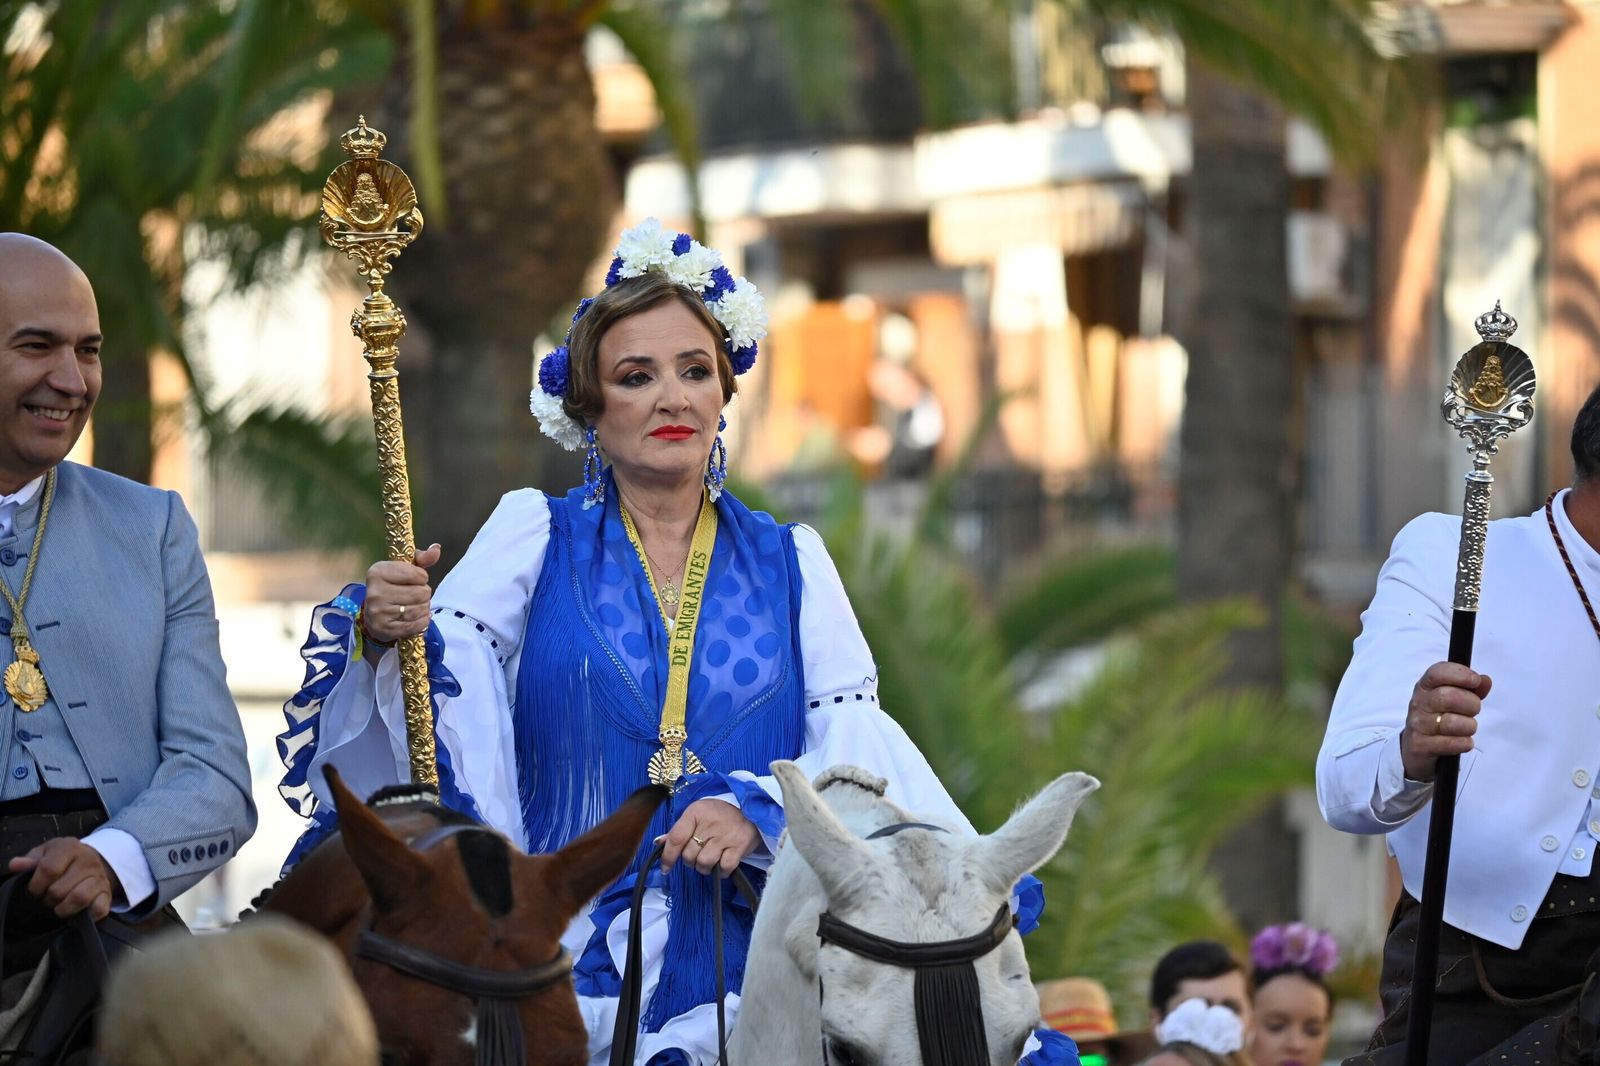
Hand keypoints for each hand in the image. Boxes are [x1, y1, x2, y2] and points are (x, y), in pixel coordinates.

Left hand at [9, 837, 120, 920]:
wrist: (90, 860)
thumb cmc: (61, 859)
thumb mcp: (43, 854)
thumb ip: (29, 861)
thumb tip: (16, 865)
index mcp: (70, 847)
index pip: (48, 869)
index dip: (36, 886)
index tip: (35, 890)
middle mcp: (88, 860)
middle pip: (59, 889)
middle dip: (48, 899)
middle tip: (48, 898)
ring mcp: (100, 877)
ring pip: (79, 898)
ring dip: (63, 909)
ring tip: (59, 907)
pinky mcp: (107, 894)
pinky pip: (99, 909)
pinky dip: (86, 915)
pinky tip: (77, 912)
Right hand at [363, 543, 441, 647]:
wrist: (375, 615)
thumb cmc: (393, 587)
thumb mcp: (403, 569)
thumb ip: (422, 559)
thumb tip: (437, 549)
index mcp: (378, 571)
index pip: (417, 574)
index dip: (422, 578)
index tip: (415, 580)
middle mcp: (375, 592)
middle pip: (420, 593)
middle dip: (424, 594)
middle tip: (416, 595)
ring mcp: (378, 612)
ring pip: (419, 609)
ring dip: (424, 608)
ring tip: (416, 605)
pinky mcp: (384, 629)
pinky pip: (415, 625)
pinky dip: (422, 621)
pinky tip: (417, 617)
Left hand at [660, 799, 760, 875]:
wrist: (752, 809)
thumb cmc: (720, 814)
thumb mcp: (698, 815)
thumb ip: (679, 830)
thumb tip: (659, 843)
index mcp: (696, 812)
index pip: (676, 838)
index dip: (668, 856)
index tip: (665, 868)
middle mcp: (710, 823)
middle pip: (689, 854)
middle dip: (690, 861)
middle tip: (697, 855)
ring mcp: (726, 835)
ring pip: (704, 863)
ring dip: (704, 867)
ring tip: (710, 860)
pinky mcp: (740, 845)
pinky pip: (724, 868)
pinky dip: (721, 871)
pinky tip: (722, 863)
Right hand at [1400, 661, 1492, 781]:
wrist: (1416, 747)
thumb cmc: (1438, 718)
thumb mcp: (1452, 699)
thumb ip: (1472, 689)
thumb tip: (1485, 681)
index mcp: (1425, 687)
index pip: (1437, 672)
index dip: (1460, 674)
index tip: (1475, 680)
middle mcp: (1418, 703)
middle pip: (1448, 697)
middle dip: (1471, 704)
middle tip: (1473, 710)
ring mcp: (1418, 724)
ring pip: (1452, 722)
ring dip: (1469, 726)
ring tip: (1466, 727)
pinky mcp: (1420, 745)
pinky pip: (1452, 743)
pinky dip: (1464, 743)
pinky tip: (1462, 741)